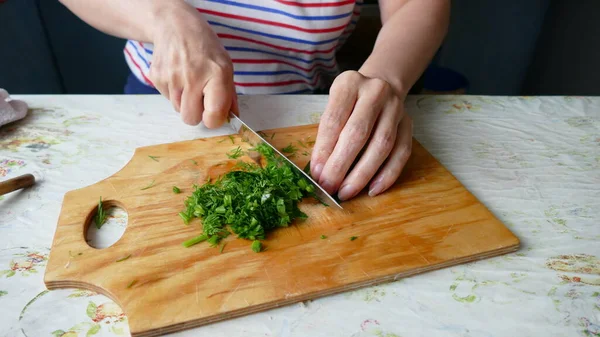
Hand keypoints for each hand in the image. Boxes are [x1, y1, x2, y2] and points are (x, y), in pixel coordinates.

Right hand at [149, 3, 236, 126]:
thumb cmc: (205, 49)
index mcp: (216, 75)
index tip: (214, 114)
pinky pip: (168, 99)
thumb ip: (229, 95)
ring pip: (178, 110)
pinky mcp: (157, 77)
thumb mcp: (225, 67)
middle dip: (197, 114)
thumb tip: (232, 118)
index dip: (214, 120)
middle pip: (191, 119)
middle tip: (201, 100)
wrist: (176, 27)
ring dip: (185, 102)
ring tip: (189, 83)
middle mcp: (193, 77)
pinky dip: (174, 93)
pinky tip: (178, 76)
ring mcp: (172, 77)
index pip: (213, 115)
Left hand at [310, 70, 412, 200]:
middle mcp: (376, 91)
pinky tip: (373, 189)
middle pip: (358, 133)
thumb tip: (320, 171)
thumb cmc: (350, 102)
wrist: (381, 85)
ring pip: (382, 145)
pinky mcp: (408, 123)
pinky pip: (401, 153)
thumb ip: (327, 135)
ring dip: (362, 174)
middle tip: (329, 186)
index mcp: (349, 84)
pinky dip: (387, 174)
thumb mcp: (333, 107)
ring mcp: (396, 107)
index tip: (316, 173)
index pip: (334, 120)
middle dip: (341, 165)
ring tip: (346, 192)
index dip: (324, 150)